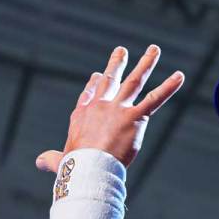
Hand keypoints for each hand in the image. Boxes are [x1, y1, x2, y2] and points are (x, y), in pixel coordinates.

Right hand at [35, 45, 183, 172]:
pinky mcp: (135, 116)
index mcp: (82, 116)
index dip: (93, 86)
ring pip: (134, 81)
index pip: (89, 96)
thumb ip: (50, 159)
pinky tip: (180, 76)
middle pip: (110, 80)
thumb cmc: (74, 167)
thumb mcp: (59, 161)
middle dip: (116, 64)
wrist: (89, 168)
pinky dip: (169, 86)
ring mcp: (118, 109)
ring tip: (154, 49)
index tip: (96, 76)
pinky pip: (156, 98)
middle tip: (121, 51)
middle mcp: (100, 107)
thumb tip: (38, 161)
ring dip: (146, 63)